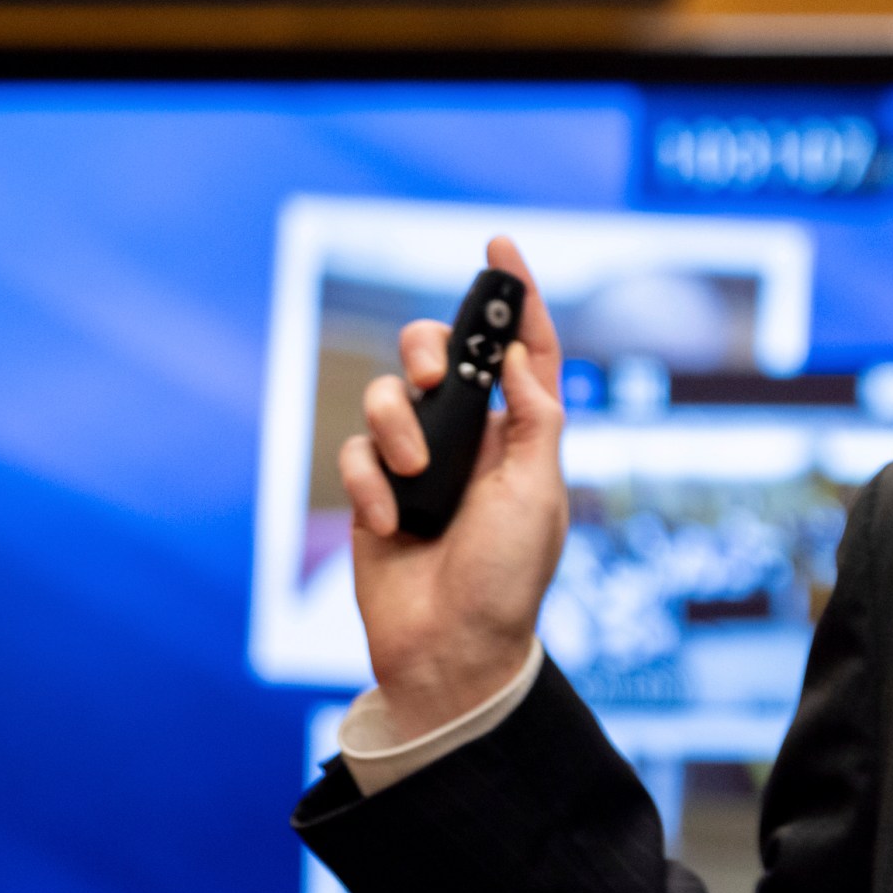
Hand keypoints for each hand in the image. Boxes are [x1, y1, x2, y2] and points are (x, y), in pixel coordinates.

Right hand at [337, 236, 568, 739]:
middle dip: (430, 345)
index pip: (524, 354)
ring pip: (389, 395)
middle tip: (435, 371)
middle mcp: (473, 440)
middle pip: (441, 355)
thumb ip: (534, 420)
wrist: (448, 649)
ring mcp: (420, 464)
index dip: (516, 299)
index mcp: (525, 436)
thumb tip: (516, 358)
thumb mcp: (538, 494)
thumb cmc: (505, 578)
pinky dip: (367, 482)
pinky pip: (355, 454)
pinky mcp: (375, 492)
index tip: (501, 244)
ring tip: (416, 476)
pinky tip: (391, 522)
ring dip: (397, 426)